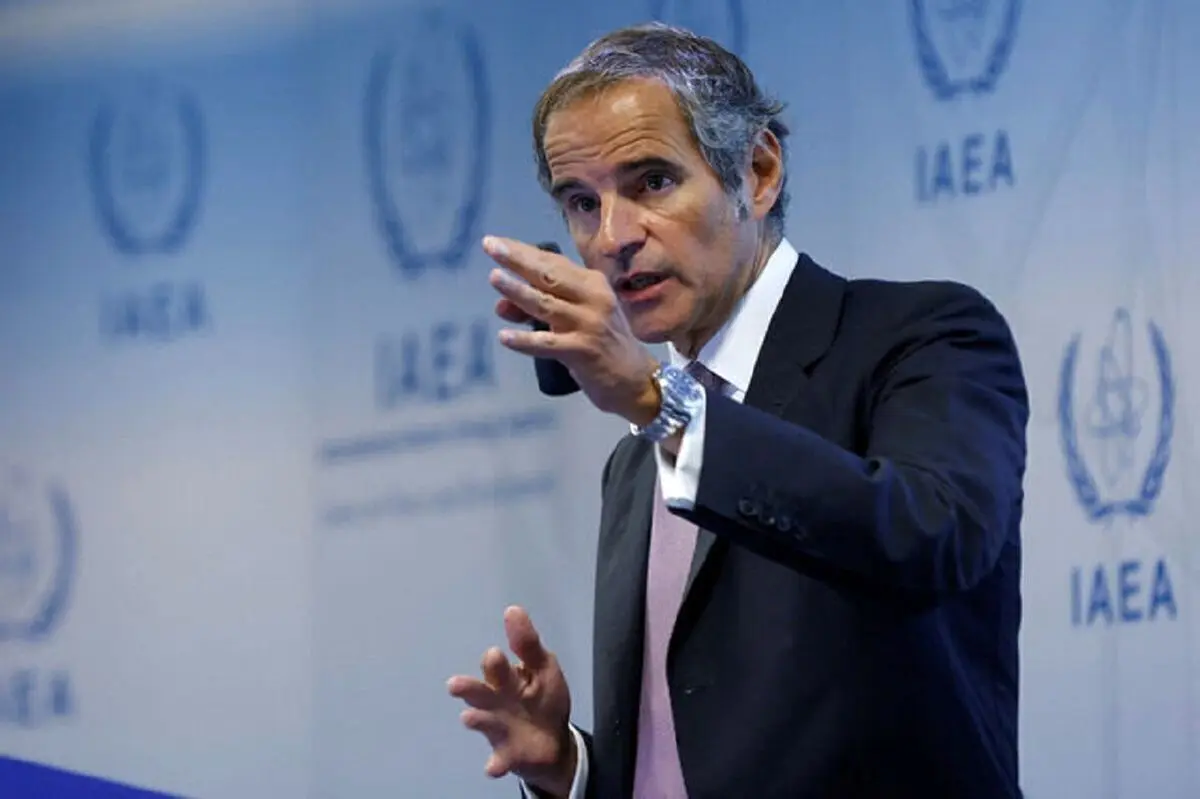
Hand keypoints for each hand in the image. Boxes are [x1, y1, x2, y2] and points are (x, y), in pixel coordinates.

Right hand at [448, 606, 576, 795]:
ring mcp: (498, 729)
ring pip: (484, 722)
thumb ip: (527, 644)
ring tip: (469, 718)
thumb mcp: (543, 669)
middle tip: (455, 685)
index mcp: (505, 679)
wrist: (552, 741)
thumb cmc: (543, 699)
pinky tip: (492, 768)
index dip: (495, 663)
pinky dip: (495, 764)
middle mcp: (495, 702)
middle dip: (470, 688)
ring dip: (476, 720)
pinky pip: (498, 760)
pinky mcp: (506, 754)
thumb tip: (512, 608)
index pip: (496, 668)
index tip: (495, 654)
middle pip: (480, 693)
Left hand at [484, 235, 660, 425]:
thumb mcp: (575, 319)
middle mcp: (594, 298)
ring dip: (518, 291)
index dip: (523, 251)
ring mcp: (589, 324)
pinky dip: (525, 340)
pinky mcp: (583, 351)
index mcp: (593, 284)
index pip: (553, 262)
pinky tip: (504, 337)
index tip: (496, 242)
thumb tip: (501, 305)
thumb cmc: (603, 343)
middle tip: (490, 246)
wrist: (636, 379)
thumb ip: (541, 308)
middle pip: (549, 275)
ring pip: (546, 304)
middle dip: (518, 259)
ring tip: (494, 278)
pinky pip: (548, 344)